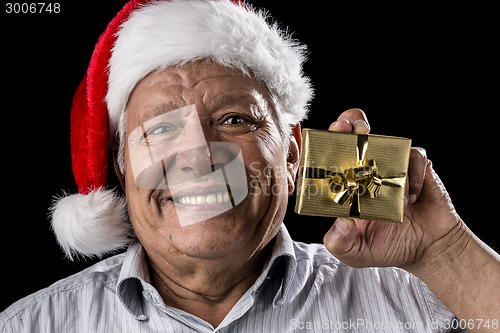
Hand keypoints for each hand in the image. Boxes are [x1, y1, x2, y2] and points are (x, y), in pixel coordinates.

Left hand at [323, 108, 464, 271]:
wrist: (429, 248)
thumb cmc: (389, 247)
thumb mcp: (355, 253)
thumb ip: (339, 243)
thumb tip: (340, 222)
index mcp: (347, 186)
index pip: (330, 159)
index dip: (325, 146)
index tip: (324, 140)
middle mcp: (367, 171)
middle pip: (353, 137)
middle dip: (349, 126)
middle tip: (350, 129)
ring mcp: (393, 166)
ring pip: (385, 142)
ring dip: (383, 148)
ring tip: (385, 175)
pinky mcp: (416, 166)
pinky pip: (413, 158)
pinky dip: (412, 175)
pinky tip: (411, 198)